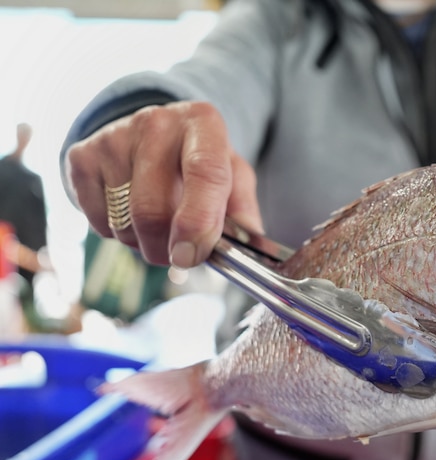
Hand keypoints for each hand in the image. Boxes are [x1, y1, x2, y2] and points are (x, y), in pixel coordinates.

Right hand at [64, 101, 262, 267]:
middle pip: (152, 208)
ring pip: (124, 221)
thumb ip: (244, 210)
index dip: (198, 223)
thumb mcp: (234, 178)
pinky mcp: (82, 156)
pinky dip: (117, 233)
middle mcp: (156, 122)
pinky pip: (98, 221)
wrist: (152, 136)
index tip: (191, 256)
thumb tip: (248, 243)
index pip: (204, 174)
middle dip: (166, 249)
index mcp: (203, 123)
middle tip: (180, 255)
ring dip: (144, 243)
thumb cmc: (200, 163)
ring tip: (159, 227)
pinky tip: (130, 213)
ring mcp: (113, 137)